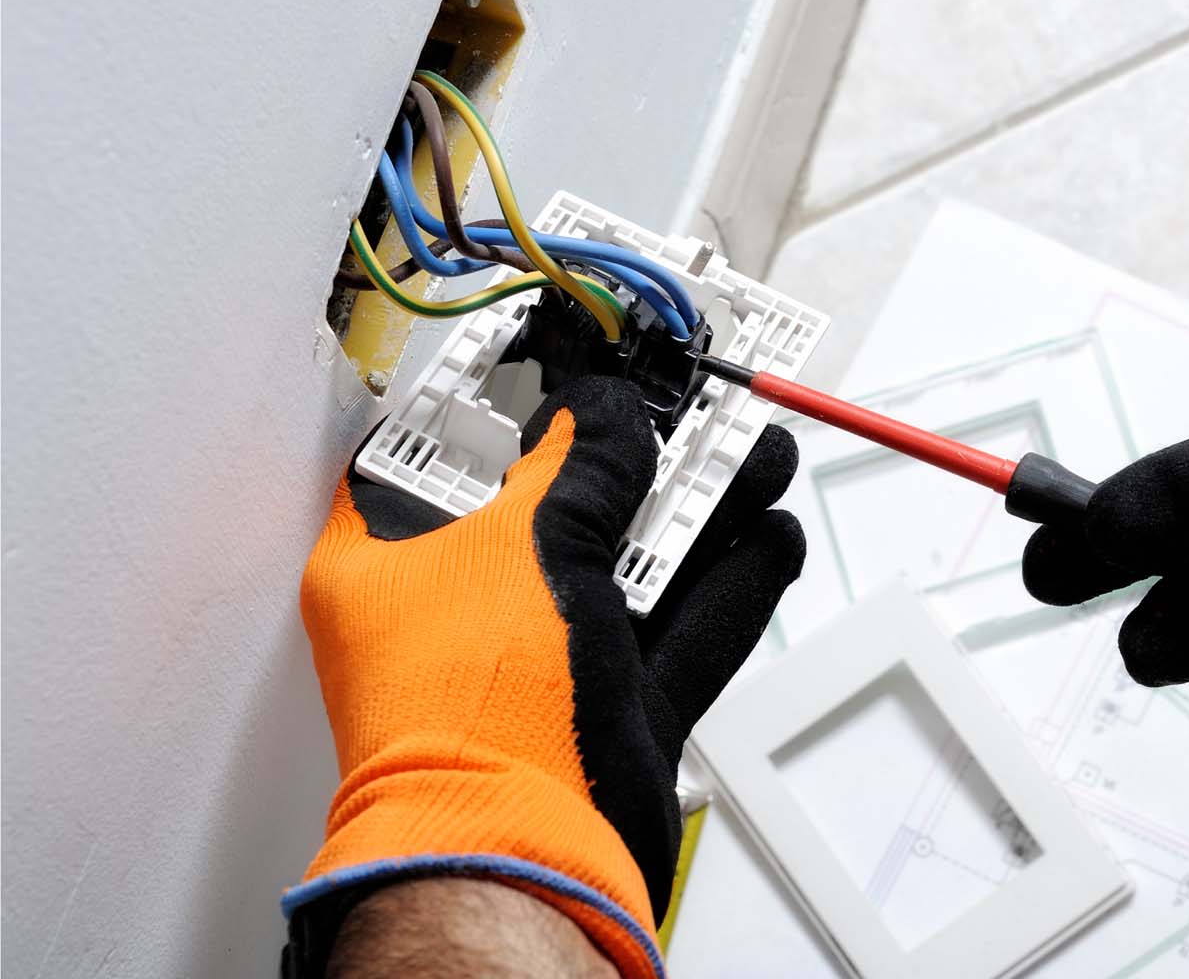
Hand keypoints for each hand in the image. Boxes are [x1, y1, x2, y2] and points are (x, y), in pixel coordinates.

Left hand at [287, 376, 803, 976]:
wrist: (522, 855)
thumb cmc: (471, 715)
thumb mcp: (528, 545)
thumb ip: (582, 467)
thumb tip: (606, 414)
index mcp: (391, 565)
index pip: (443, 456)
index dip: (506, 402)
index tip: (569, 363)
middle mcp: (462, 613)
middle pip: (561, 508)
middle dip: (642, 458)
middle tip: (692, 410)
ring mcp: (541, 666)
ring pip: (635, 570)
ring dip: (703, 515)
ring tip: (757, 458)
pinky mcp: (611, 713)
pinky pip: (681, 635)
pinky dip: (728, 589)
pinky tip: (767, 541)